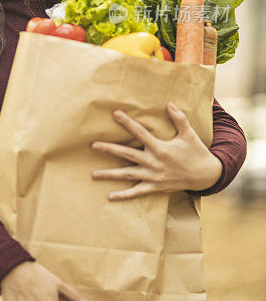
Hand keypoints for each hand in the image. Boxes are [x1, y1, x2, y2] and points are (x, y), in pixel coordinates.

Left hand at [90, 103, 222, 200]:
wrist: (206, 176)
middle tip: (93, 145)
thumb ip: (179, 118)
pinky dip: (124, 195)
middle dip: (109, 149)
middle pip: (127, 154)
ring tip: (93, 174)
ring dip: (110, 174)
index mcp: (160, 148)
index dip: (127, 122)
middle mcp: (154, 162)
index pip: (140, 133)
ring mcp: (153, 176)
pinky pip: (137, 192)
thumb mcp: (189, 134)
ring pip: (128, 174)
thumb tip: (169, 104)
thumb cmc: (196, 152)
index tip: (115, 114)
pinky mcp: (155, 187)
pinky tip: (110, 196)